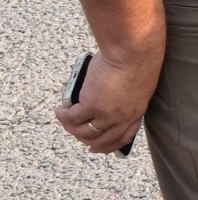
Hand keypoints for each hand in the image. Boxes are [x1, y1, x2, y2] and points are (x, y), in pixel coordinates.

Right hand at [55, 40, 158, 154]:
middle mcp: (122, 118)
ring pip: (84, 132)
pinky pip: (73, 118)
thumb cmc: (137, 59)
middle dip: (85, 140)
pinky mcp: (92, 105)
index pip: (123, 137)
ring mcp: (107, 114)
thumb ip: (125, 95)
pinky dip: (63, 116)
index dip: (109, 145)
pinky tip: (59, 110)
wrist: (133, 52)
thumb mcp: (137, 84)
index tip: (96, 148)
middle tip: (74, 132)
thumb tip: (104, 95)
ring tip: (63, 116)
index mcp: (136, 112)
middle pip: (101, 141)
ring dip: (70, 128)